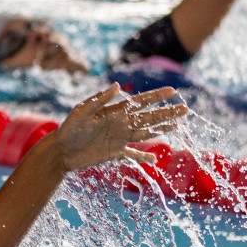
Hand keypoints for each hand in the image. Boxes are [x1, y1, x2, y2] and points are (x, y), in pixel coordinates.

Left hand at [41, 84, 187, 173]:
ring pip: (145, 132)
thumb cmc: (69, 128)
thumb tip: (117, 86)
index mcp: (115, 111)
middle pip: (149, 117)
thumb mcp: (82, 112)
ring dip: (161, 130)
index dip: (157, 96)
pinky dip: (143, 156)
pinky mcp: (114, 152)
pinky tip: (155, 160)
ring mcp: (119, 138)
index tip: (173, 92)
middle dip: (167, 113)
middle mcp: (121, 123)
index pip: (140, 102)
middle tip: (186, 110)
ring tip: (178, 126)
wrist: (60, 150)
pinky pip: (133, 154)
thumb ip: (99, 100)